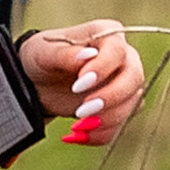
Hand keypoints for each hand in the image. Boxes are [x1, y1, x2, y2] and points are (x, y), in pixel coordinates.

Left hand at [18, 16, 144, 145]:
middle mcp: (122, 57)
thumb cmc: (41, 57)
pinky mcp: (118, 106)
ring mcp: (123, 82)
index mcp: (107, 34)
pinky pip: (121, 124)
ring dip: (108, 119)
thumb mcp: (44, 53)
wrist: (36, 81)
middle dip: (111, 98)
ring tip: (77, 126)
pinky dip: (102, 134)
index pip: (117, 51)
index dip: (102, 70)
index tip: (77, 86)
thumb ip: (65, 54)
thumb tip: (86, 55)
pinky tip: (79, 136)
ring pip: (132, 103)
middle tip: (82, 111)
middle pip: (134, 78)